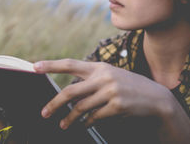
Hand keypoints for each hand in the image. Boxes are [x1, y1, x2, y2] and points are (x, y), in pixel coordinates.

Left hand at [34, 59, 172, 129]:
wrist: (155, 97)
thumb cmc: (128, 86)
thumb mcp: (110, 76)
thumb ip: (90, 81)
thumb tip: (68, 94)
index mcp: (99, 67)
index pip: (70, 64)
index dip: (51, 65)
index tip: (34, 67)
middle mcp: (103, 76)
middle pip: (70, 90)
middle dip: (54, 103)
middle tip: (44, 112)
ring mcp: (110, 91)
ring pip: (80, 107)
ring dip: (69, 118)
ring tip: (63, 124)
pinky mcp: (117, 106)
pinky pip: (94, 117)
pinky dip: (86, 122)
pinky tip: (85, 124)